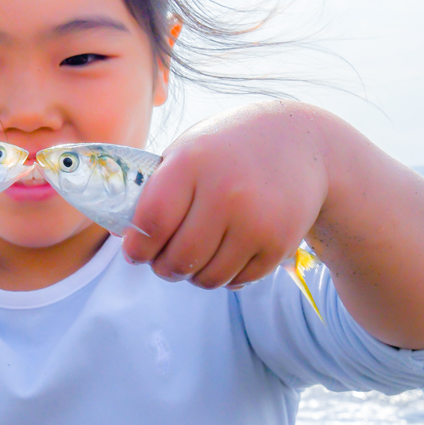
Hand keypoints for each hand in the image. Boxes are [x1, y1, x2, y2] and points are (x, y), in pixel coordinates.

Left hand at [122, 101, 328, 288]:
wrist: (300, 144)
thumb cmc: (225, 151)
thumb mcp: (187, 152)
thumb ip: (155, 191)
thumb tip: (123, 236)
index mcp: (191, 163)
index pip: (151, 222)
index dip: (137, 247)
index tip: (135, 253)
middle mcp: (225, 192)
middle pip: (178, 259)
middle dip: (164, 268)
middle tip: (164, 262)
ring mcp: (255, 220)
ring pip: (207, 278)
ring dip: (193, 275)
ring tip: (195, 257)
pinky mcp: (279, 242)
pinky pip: (236, 281)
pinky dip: (224, 276)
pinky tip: (225, 254)